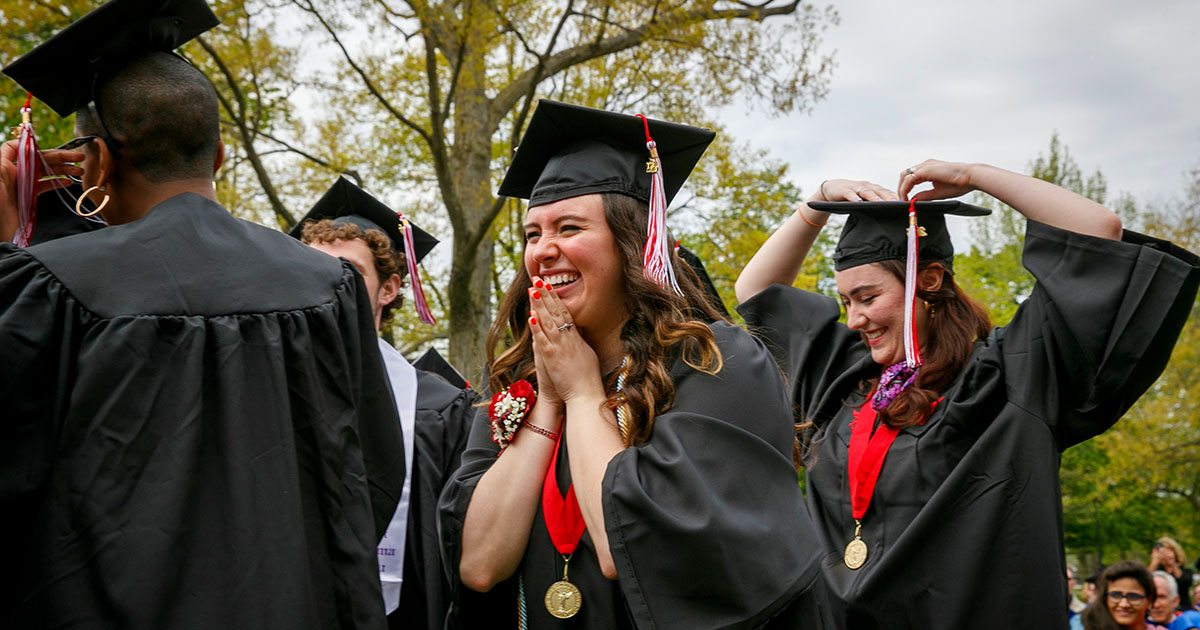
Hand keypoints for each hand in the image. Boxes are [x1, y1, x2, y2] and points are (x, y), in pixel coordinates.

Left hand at [1, 141, 83, 240]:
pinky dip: (57, 183)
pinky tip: (67, 182)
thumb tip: (22, 143)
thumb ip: (6, 157)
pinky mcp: (27, 197)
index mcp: (5, 165)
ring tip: (80, 171)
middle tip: (79, 157)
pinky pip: (44, 186)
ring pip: (45, 172)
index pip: (21, 148)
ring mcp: (22, 185)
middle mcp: (14, 172)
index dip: (34, 145)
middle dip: (60, 157)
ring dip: (63, 170)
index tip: (50, 148)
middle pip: (39, 159)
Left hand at [528, 276, 604, 403]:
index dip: (555, 298)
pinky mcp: (552, 358)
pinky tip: (531, 316)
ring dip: (539, 305)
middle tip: (537, 279)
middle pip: (555, 312)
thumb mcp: (587, 355)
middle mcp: (568, 339)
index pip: (564, 313)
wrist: (586, 395)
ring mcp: (560, 347)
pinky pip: (543, 340)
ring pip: (548, 321)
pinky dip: (537, 328)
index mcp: (576, 338)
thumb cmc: (587, 379)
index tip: (548, 286)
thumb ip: (581, 341)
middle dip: (546, 295)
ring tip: (532, 290)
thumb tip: (579, 330)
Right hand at [811, 178, 897, 202]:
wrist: (831, 189)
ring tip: (880, 204)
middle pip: (879, 191)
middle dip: (888, 198)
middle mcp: (866, 186)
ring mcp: (855, 187)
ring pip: (866, 192)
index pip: (887, 192)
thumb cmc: (851, 196)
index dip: (895, 197)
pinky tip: (858, 202)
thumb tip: (890, 215)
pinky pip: (850, 194)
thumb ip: (876, 205)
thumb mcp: (865, 200)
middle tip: (896, 204)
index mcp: (873, 188)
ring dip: (873, 197)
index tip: (904, 205)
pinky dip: (854, 197)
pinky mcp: (844, 190)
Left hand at [897, 159, 977, 201]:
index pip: (911, 177)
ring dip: (901, 188)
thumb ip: (924, 195)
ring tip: (903, 200)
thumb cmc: (959, 183)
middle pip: (905, 175)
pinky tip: (907, 198)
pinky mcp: (926, 169)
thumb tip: (913, 200)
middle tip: (901, 200)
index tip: (905, 200)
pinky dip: (905, 189)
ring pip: (905, 176)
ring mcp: (925, 165)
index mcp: (929, 169)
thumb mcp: (937, 192)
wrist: (971, 177)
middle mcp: (925, 165)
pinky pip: (909, 179)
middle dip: (901, 188)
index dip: (905, 188)